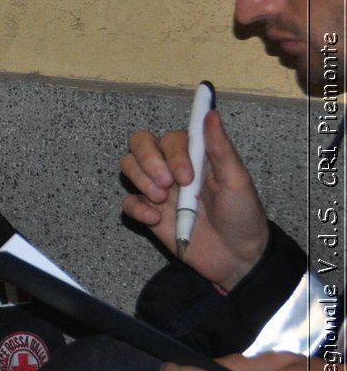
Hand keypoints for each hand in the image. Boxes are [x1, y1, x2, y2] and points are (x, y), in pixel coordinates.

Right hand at [120, 110, 268, 290]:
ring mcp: (159, 191)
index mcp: (196, 157)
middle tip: (167, 186)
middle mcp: (173, 168)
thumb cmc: (242, 216)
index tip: (187, 176)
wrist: (236, 257)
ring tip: (161, 201)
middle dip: (148, 162)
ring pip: (128, 167)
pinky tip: (155, 219)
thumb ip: (221, 148)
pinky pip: (127, 202)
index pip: (170, 138)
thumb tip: (211, 112)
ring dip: (140, 181)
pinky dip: (137, 208)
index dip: (173, 153)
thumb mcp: (237, 181)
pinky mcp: (149, 214)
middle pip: (141, 144)